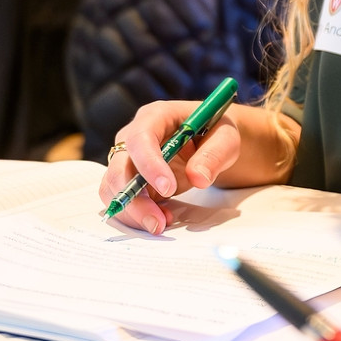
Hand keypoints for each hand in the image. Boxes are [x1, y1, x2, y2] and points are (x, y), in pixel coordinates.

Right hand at [98, 101, 294, 232]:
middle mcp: (133, 136)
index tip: (168, 188)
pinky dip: (136, 214)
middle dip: (134, 199)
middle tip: (158, 222)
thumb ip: (214, 155)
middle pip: (118, 168)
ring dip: (132, 212)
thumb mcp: (226, 138)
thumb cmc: (216, 132)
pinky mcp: (131, 179)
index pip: (140, 138)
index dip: (149, 164)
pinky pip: (123, 200)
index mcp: (155, 116)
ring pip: (113, 188)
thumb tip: (198, 178)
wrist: (212, 140)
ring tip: (162, 223)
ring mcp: (128, 159)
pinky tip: (161, 219)